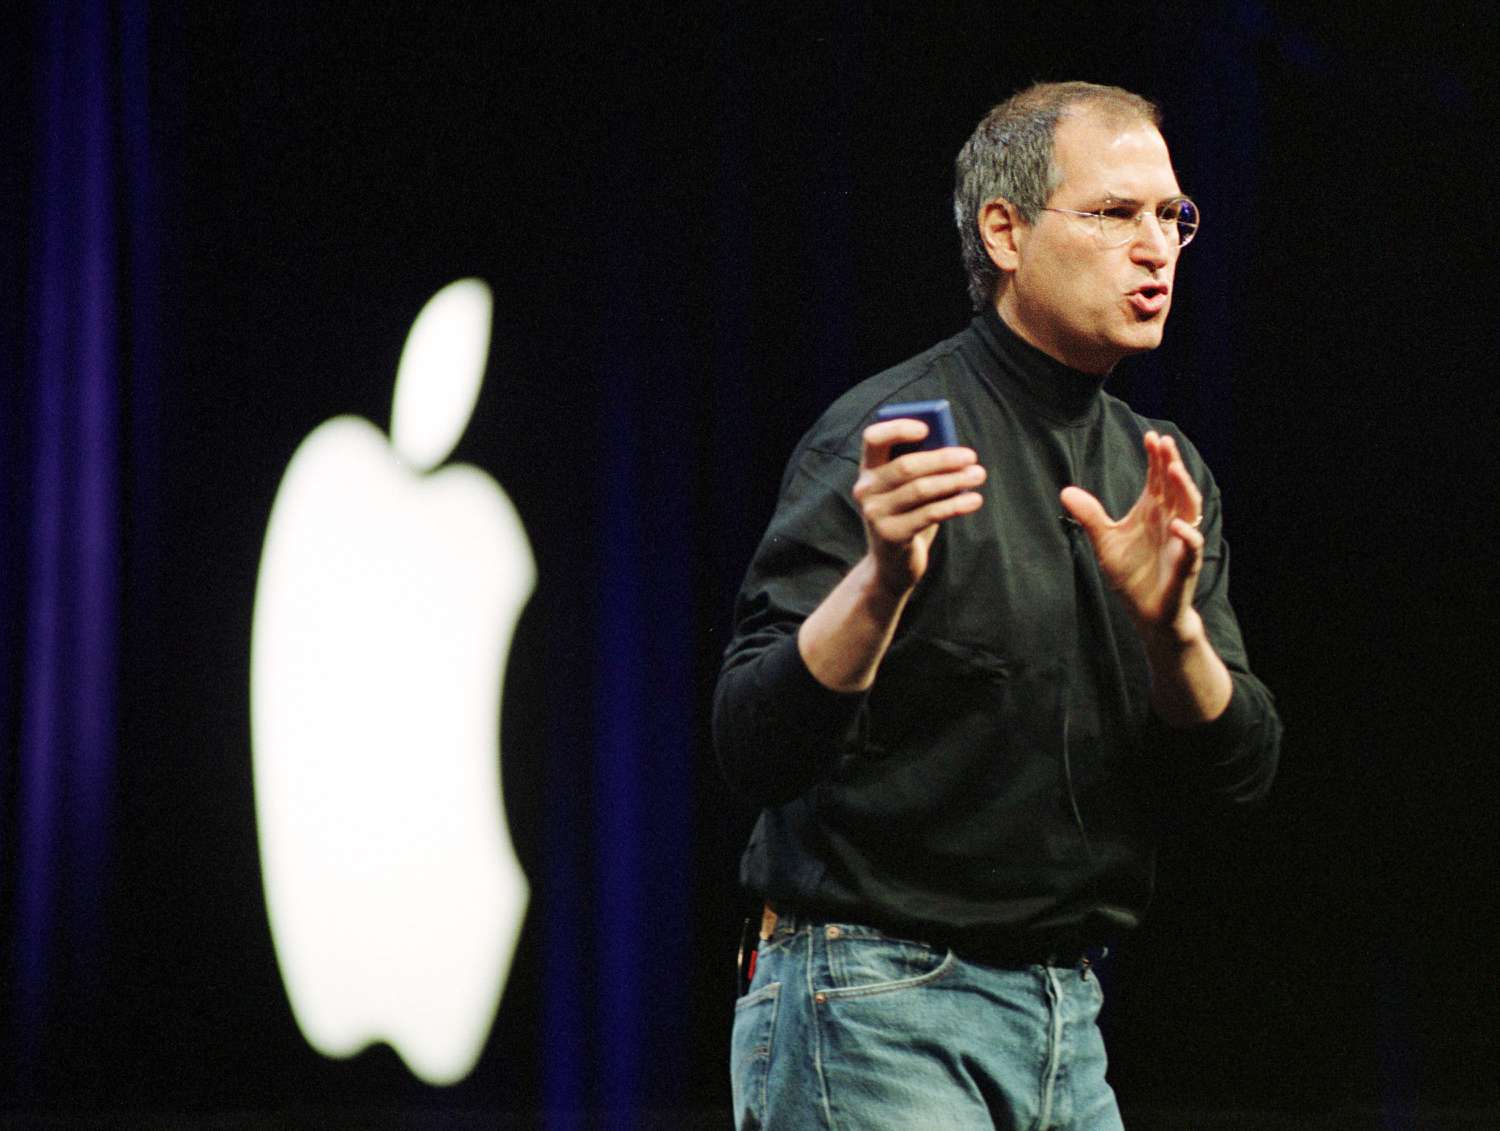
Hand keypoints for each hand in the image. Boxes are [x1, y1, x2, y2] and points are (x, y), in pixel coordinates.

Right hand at [853, 418, 984, 597]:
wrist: (891, 565)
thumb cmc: (907, 516)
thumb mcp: (908, 490)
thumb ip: (921, 469)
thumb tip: (955, 452)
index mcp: (868, 470)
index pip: (873, 439)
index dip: (898, 429)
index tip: (927, 428)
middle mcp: (865, 490)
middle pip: (905, 466)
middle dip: (942, 459)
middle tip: (971, 456)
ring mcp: (874, 514)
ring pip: (920, 490)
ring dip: (954, 480)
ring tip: (978, 475)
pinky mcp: (890, 535)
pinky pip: (929, 514)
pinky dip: (956, 504)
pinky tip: (975, 500)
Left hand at [1060, 430, 1204, 641]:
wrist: (1147, 612)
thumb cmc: (1132, 575)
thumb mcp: (1105, 542)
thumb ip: (1090, 516)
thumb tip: (1065, 490)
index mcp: (1153, 511)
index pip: (1158, 478)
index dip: (1156, 458)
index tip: (1150, 436)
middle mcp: (1171, 520)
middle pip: (1176, 486)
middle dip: (1171, 463)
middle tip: (1164, 441)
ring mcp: (1180, 542)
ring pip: (1190, 510)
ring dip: (1184, 489)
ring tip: (1173, 469)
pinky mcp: (1185, 566)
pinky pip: (1191, 548)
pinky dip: (1186, 537)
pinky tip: (1176, 526)